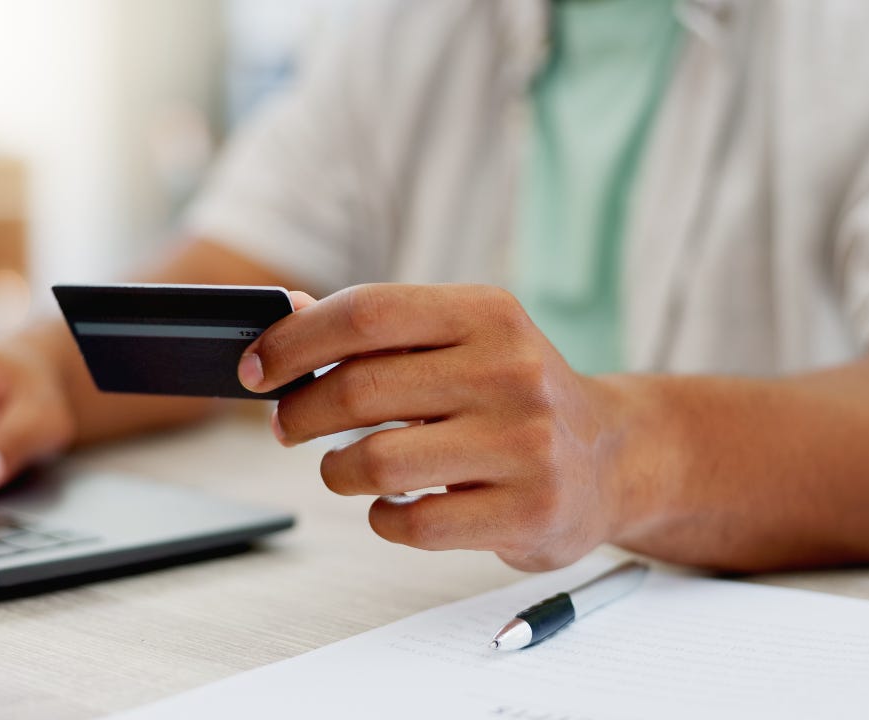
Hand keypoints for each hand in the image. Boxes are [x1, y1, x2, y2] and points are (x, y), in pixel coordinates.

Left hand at [238, 284, 633, 570]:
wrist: (612, 458)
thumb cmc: (514, 395)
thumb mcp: (465, 341)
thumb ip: (384, 329)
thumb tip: (290, 316)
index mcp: (489, 314)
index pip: (367, 313)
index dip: (295, 342)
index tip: (256, 369)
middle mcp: (514, 371)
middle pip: (360, 389)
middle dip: (301, 412)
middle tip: (287, 426)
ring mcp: (526, 445)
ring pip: (377, 462)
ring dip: (335, 471)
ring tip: (341, 469)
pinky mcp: (528, 512)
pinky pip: (411, 524)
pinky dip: (381, 517)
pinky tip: (390, 505)